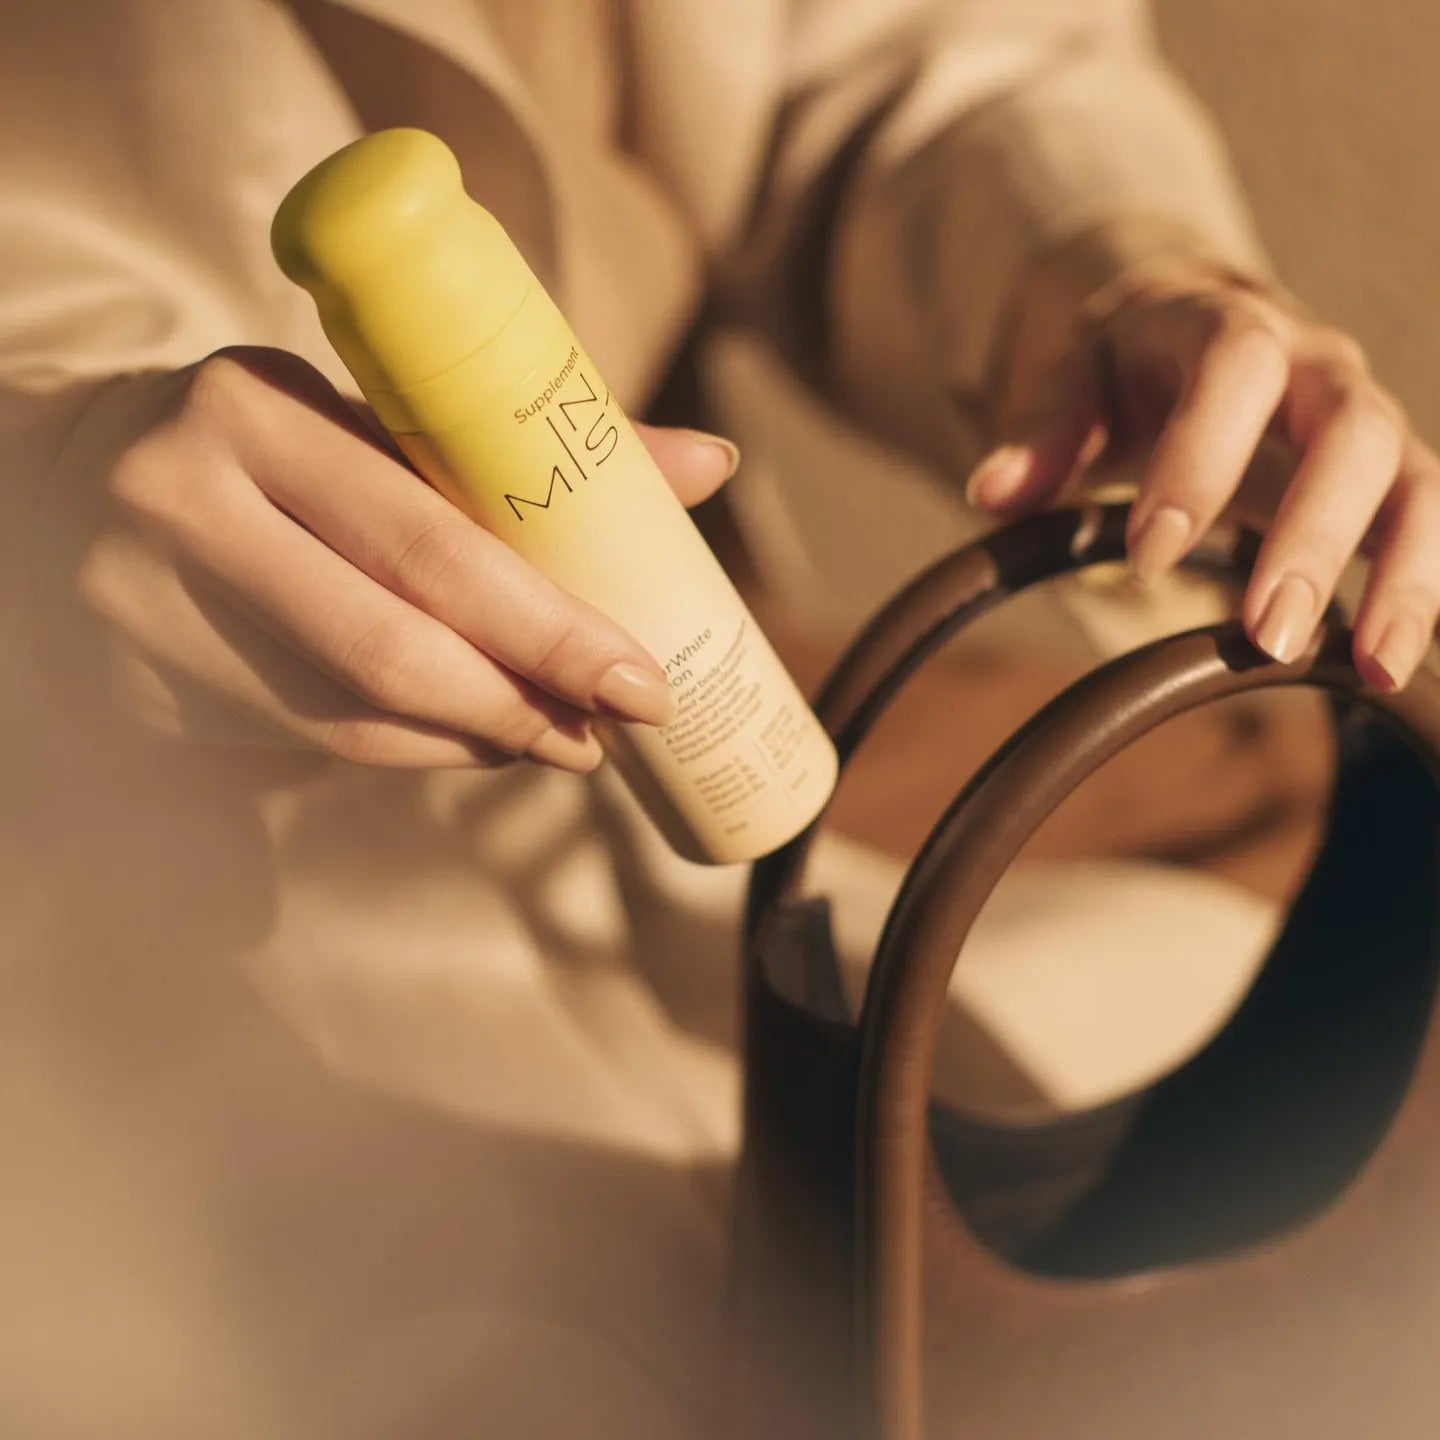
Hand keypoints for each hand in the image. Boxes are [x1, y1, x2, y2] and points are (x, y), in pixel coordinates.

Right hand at [44, 347, 737, 769]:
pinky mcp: (129, 681)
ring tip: (562, 739)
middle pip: (393, 642)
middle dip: (527, 701)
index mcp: (260, 406)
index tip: (643, 677)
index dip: (549, 625)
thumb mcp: (375, 420)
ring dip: (476, 740)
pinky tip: (473, 740)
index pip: (432, 539)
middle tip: (617, 728)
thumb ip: (528, 453)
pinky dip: (408, 748)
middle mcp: (187, 498)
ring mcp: (141, 601)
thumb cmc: (269, 447)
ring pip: (352, 712)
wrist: (69, 476)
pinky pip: (303, 740)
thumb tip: (711, 466)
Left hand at [967, 255, 1437, 690]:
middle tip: (1264, 635)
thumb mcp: (1070, 379)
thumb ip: (1039, 432)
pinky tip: (1391, 665)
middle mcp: (1316, 366)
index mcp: (1226, 328)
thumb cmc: (1122, 364)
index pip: (1233, 370)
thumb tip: (988, 493)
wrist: (1187, 325)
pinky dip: (1422, 592)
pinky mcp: (1388, 474)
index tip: (1149, 553)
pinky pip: (1427, 524)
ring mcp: (1363, 420)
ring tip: (1371, 667)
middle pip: (1348, 433)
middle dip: (1310, 537)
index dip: (1200, 458)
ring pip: (1416, 483)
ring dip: (1404, 577)